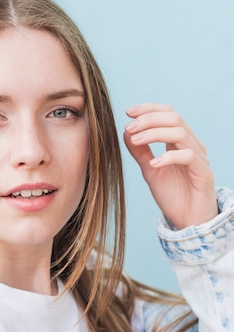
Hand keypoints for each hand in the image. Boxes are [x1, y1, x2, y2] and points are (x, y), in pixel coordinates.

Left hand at [123, 103, 217, 228]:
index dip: (149, 109)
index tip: (128, 112)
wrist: (188, 222)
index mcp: (180, 141)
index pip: (168, 113)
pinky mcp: (204, 173)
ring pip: (180, 133)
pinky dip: (168, 157)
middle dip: (149, 119)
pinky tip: (153, 163)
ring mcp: (200, 158)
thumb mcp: (150, 171)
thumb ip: (140, 152)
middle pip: (174, 118)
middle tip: (129, 127)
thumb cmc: (172, 196)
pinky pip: (188, 157)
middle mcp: (192, 145)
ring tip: (136, 141)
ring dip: (154, 134)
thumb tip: (126, 131)